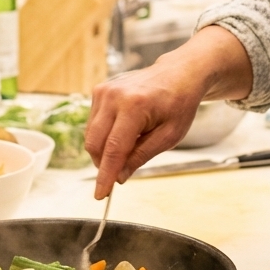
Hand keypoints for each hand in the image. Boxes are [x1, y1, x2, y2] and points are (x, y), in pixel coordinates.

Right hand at [84, 25, 251, 198]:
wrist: (178, 74)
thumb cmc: (178, 103)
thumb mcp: (169, 136)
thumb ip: (141, 156)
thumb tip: (118, 176)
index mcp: (134, 106)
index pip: (113, 149)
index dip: (105, 175)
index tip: (100, 195)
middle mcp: (113, 96)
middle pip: (95, 143)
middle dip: (104, 164)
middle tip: (123, 170)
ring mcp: (103, 91)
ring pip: (91, 135)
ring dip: (105, 149)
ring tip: (132, 142)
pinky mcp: (99, 90)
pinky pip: (93, 124)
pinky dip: (104, 135)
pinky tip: (125, 130)